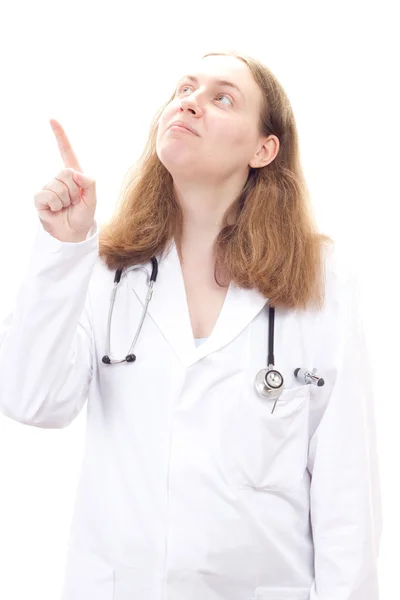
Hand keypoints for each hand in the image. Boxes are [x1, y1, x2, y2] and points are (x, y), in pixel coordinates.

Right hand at [34, 119, 96, 241]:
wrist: (72, 234)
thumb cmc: (83, 216)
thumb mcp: (92, 199)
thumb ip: (89, 183)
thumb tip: (74, 173)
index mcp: (74, 175)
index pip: (66, 152)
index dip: (60, 136)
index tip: (52, 119)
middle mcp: (60, 178)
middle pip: (67, 173)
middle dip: (74, 191)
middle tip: (73, 202)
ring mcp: (49, 186)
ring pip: (59, 186)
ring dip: (66, 200)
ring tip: (65, 207)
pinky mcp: (40, 197)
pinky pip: (48, 194)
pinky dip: (55, 204)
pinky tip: (55, 209)